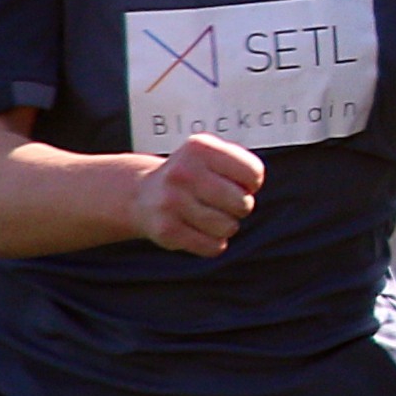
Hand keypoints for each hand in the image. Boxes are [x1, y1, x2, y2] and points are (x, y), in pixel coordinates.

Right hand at [128, 132, 264, 254]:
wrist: (142, 195)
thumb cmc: (189, 176)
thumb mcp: (211, 155)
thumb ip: (240, 164)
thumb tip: (252, 186)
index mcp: (199, 148)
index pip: (253, 172)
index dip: (252, 183)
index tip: (237, 183)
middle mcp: (183, 172)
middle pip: (243, 203)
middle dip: (240, 206)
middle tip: (223, 202)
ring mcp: (172, 202)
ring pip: (229, 227)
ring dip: (226, 226)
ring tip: (209, 215)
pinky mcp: (167, 231)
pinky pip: (214, 247)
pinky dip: (214, 243)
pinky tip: (200, 231)